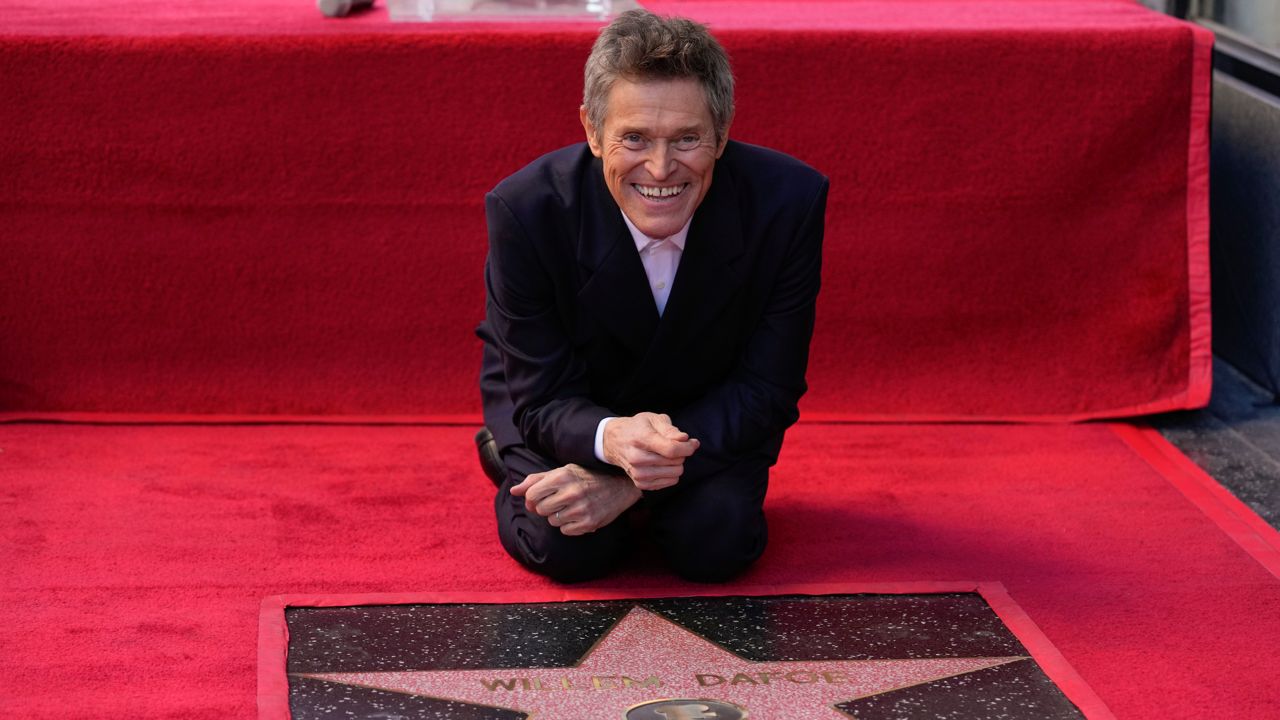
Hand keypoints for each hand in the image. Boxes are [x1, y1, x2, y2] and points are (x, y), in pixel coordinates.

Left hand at [510, 464, 641, 535]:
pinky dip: (569, 525)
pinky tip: (579, 514)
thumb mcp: (562, 472)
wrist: (620, 485)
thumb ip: (536, 480)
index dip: (532, 498)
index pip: (531, 495)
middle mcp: (571, 492)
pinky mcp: (589, 523)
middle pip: (540, 509)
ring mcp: (581, 509)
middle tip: (558, 500)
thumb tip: (513, 491)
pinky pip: (565, 530)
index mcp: (562, 476)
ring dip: (558, 516)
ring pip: (552, 521)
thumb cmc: (587, 476)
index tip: (540, 497)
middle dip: (545, 507)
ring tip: (571, 506)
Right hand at [601, 412, 698, 490]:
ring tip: (666, 455)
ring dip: (676, 464)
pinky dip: (671, 473)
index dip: (688, 447)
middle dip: (681, 453)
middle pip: (676, 462)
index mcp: (641, 439)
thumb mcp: (653, 419)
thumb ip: (670, 429)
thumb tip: (685, 439)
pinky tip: (662, 464)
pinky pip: (670, 482)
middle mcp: (637, 458)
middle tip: (673, 445)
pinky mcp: (640, 484)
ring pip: (675, 473)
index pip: (671, 449)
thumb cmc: (637, 428)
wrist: (615, 441)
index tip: (693, 443)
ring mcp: (638, 473)